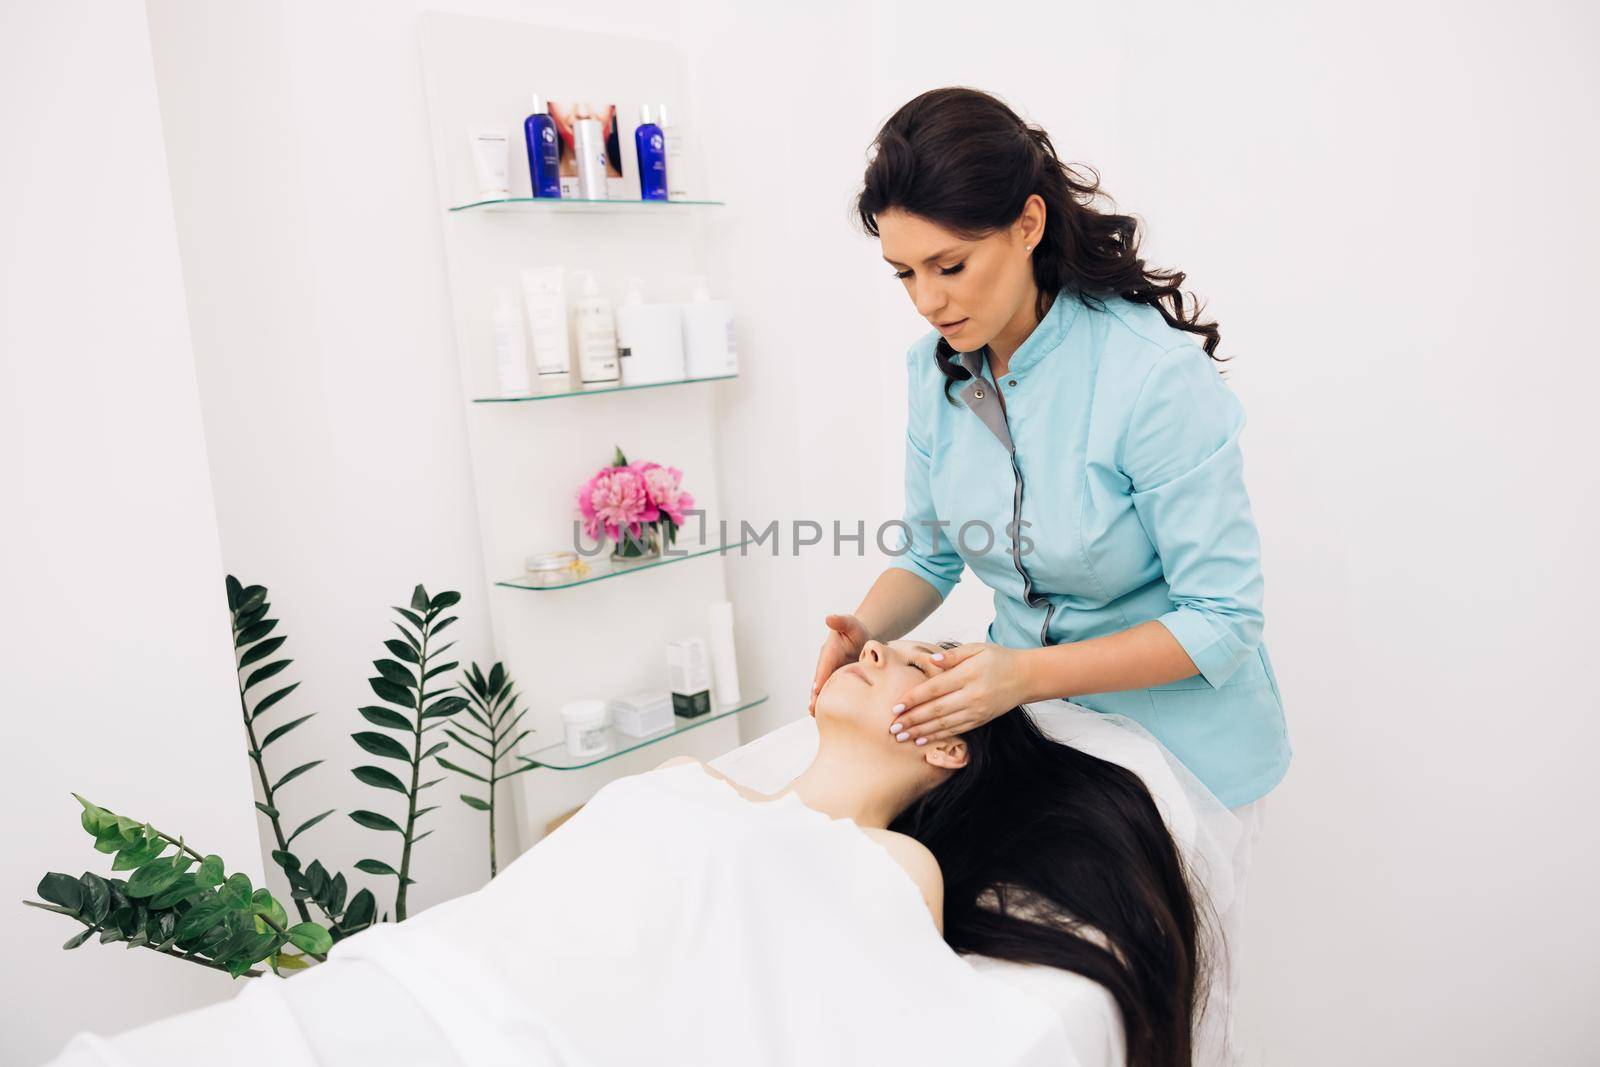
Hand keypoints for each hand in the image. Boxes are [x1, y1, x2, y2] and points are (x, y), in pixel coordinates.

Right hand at [808, 614, 870, 716]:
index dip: (820, 678)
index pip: (823, 666)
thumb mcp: (850, 623)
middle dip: (815, 695)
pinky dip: (829, 704)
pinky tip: (831, 717)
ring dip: (819, 702)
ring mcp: (830, 676)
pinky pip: (832, 694)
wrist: (862, 639)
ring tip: (816, 715)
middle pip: (819, 682)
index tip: (816, 689)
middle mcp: (826, 666)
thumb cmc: (855, 631)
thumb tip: (829, 618)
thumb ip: (841, 621)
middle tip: (813, 708)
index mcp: (828, 653)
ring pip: (824, 691)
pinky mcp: (837, 683)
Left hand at [887, 643, 1030, 742]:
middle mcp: (972, 695)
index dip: (913, 699)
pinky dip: (937, 736)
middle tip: (892, 728)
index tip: (896, 707)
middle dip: (912, 720)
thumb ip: (952, 655)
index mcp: (968, 675)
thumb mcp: (976, 648)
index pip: (934, 689)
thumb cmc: (997, 659)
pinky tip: (922, 740)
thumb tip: (931, 660)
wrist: (1026, 677)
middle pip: (936, 710)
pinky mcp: (981, 720)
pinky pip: (955, 730)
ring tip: (902, 737)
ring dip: (920, 732)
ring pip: (944, 724)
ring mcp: (977, 710)